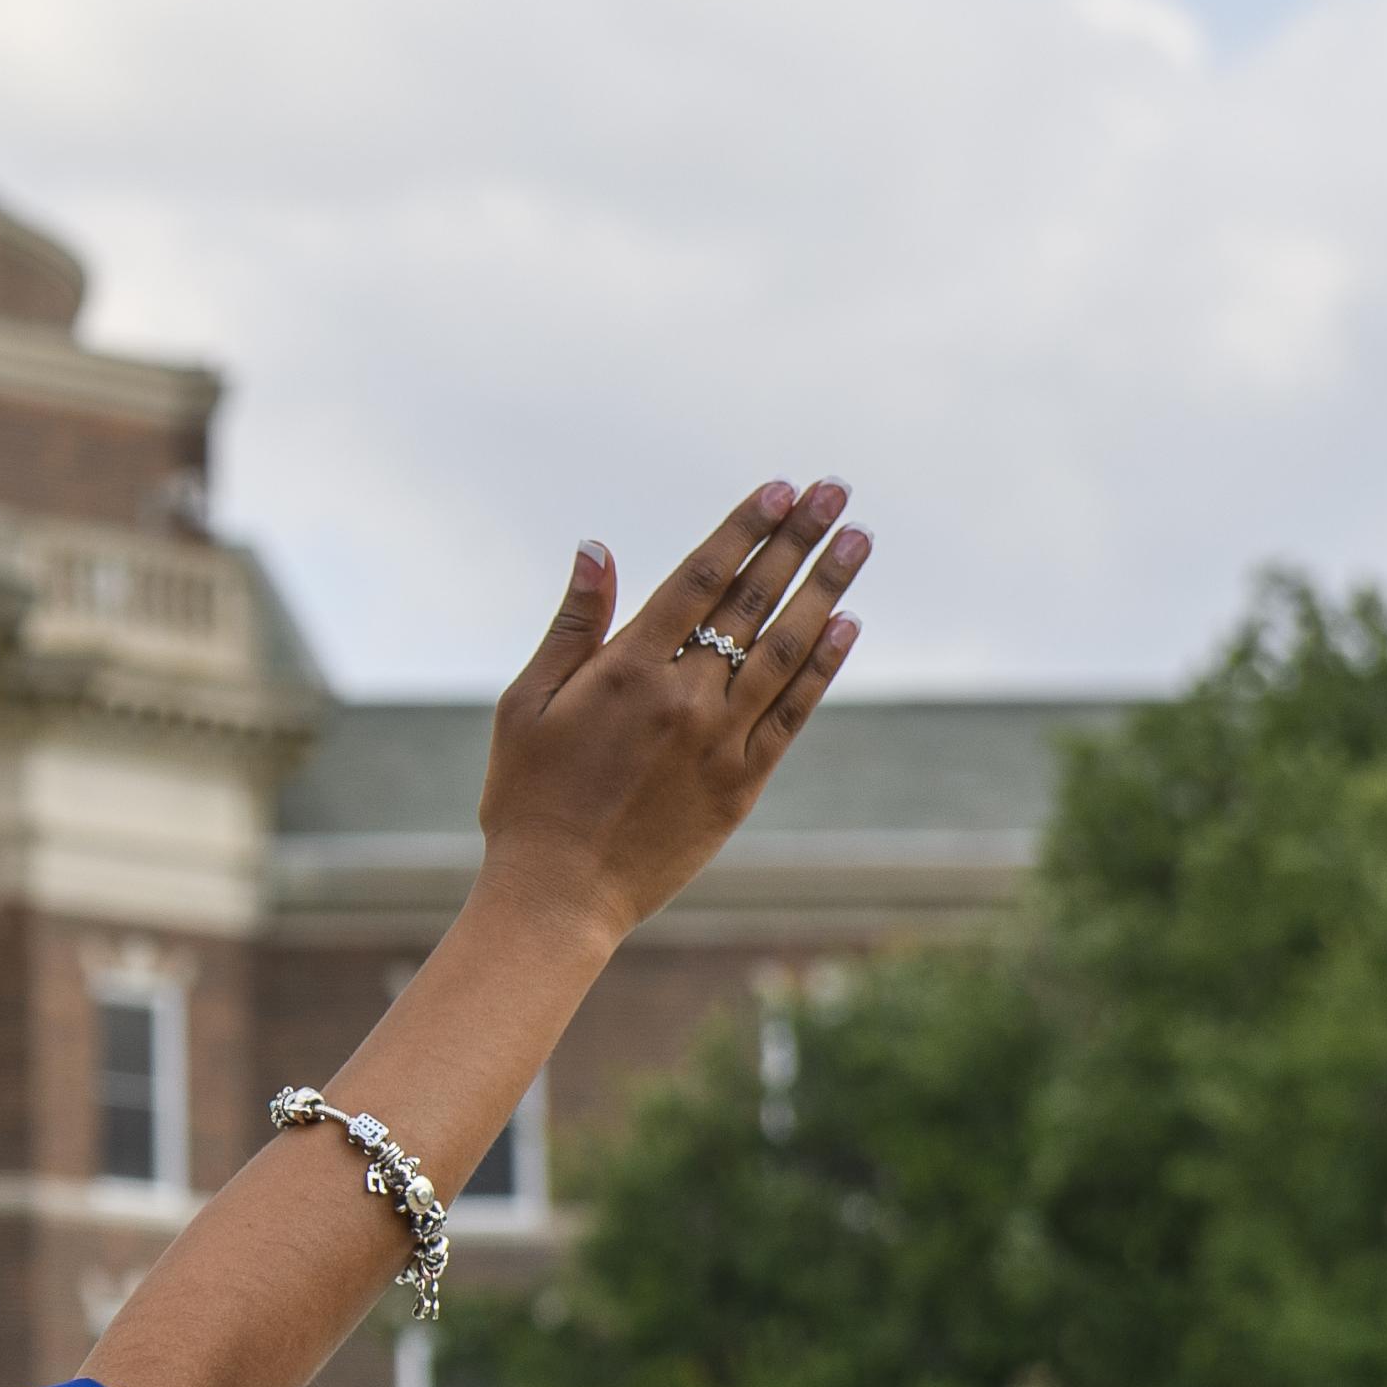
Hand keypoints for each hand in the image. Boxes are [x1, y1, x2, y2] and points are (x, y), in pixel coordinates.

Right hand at [474, 480, 869, 938]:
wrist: (559, 896)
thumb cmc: (528, 798)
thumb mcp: (528, 705)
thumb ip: (572, 627)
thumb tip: (598, 549)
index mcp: (628, 670)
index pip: (702, 578)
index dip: (746, 529)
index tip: (784, 490)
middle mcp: (684, 698)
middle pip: (755, 602)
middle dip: (799, 540)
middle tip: (836, 492)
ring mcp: (720, 741)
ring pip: (788, 649)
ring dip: (828, 590)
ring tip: (859, 542)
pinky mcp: (741, 783)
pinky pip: (794, 713)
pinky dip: (824, 667)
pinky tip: (846, 626)